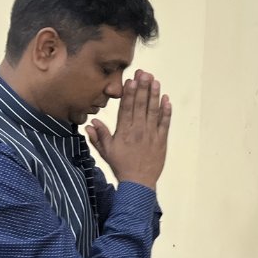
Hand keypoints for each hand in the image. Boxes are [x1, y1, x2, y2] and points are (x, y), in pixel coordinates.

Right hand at [85, 70, 171, 189]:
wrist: (138, 184)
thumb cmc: (121, 166)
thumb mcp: (106, 152)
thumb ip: (99, 136)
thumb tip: (90, 123)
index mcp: (124, 132)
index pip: (126, 109)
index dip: (128, 93)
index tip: (130, 80)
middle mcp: (138, 130)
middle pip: (140, 105)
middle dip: (142, 88)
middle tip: (144, 73)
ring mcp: (151, 134)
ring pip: (153, 111)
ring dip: (154, 94)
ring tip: (155, 80)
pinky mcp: (162, 139)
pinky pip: (165, 123)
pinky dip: (166, 111)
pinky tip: (166, 98)